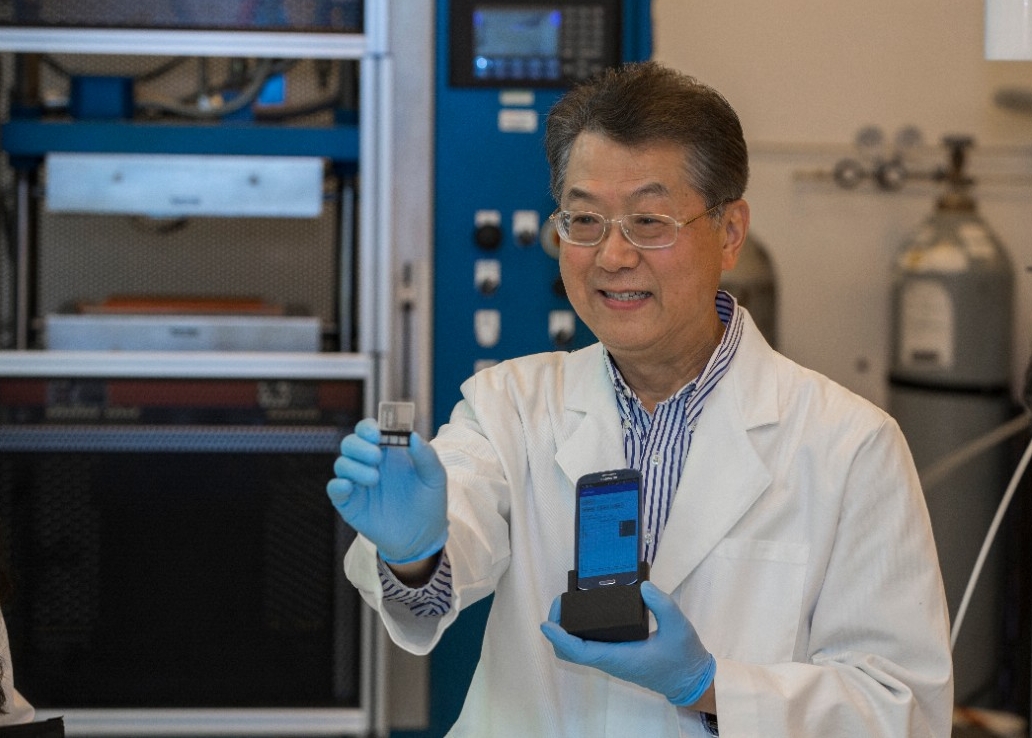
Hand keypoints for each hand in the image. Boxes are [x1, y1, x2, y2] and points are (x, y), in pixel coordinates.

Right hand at [327, 418, 447, 564]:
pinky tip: (349, 486)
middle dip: (359, 445)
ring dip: (354, 466)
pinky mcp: (350, 504)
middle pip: (351, 443)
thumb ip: (426, 456)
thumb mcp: (435, 477)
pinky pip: (335, 489)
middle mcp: (370, 464)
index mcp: (388, 452)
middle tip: (376, 456)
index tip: (376, 433)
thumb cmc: (429, 502)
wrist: (423, 537)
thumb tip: (413, 436)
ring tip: (374, 479)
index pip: (369, 430)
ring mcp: (358, 483)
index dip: (368, 427)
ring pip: (341, 464)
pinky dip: (337, 485)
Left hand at [539, 581, 715, 706]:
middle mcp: (611, 661)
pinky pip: (588, 646)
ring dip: (566, 631)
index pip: (580, 652)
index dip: (560, 638)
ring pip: (577, 650)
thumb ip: (663, 605)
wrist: (691, 680)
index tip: (547, 623)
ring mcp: (612, 660)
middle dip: (558, 630)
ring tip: (567, 603)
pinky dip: (578, 632)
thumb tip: (643, 586)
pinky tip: (585, 612)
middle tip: (560, 603)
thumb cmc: (683, 656)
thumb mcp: (679, 626)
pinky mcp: (616, 656)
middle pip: (571, 652)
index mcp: (620, 657)